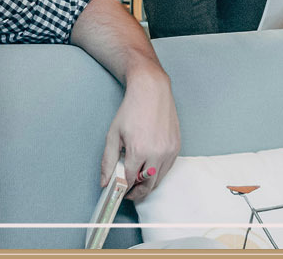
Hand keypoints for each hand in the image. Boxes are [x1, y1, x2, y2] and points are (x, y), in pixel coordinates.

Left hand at [100, 65, 179, 201]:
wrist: (151, 91)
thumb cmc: (132, 110)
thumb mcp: (113, 135)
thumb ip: (108, 161)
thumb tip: (105, 182)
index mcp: (139, 150)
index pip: (130, 180)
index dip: (123, 188)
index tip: (118, 190)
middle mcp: (157, 153)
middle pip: (147, 185)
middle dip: (136, 192)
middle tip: (128, 192)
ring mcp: (169, 150)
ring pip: (159, 179)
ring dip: (148, 184)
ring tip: (137, 181)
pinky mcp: (177, 146)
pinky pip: (168, 168)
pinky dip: (158, 172)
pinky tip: (149, 167)